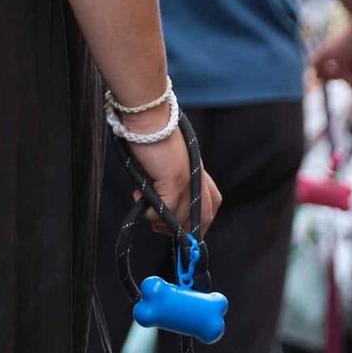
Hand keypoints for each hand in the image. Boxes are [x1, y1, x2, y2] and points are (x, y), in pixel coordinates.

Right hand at [124, 108, 221, 234]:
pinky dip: (150, 214)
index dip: (198, 224)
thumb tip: (157, 210)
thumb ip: (169, 185)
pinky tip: (140, 198)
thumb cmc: (152, 138)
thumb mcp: (166, 166)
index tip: (178, 228)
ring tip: (143, 203)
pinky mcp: (175, 184)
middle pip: (201, 221)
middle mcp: (199, 181)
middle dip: (178, 231)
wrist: (149, 121)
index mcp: (200, 175)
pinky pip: (165, 214)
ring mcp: (189, 184)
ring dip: (158, 221)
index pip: (211, 208)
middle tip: (155, 223)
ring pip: (180, 221)